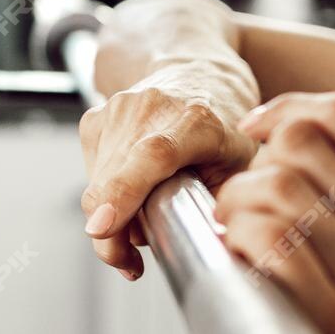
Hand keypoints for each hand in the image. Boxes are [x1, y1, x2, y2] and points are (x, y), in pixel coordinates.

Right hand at [79, 82, 258, 280]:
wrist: (197, 68)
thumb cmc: (225, 120)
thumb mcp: (242, 162)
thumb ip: (221, 201)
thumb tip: (198, 246)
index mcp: (196, 121)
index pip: (152, 158)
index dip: (124, 194)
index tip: (103, 228)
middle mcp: (151, 110)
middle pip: (113, 184)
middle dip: (113, 237)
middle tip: (130, 265)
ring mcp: (118, 110)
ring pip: (97, 186)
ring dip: (112, 218)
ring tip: (141, 223)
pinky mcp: (95, 118)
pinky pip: (93, 174)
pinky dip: (108, 195)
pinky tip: (133, 191)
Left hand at [213, 86, 334, 333]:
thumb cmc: (319, 270)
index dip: (284, 110)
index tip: (257, 132)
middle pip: (301, 144)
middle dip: (255, 161)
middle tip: (244, 194)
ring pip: (279, 187)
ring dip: (236, 199)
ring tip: (235, 221)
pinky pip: (269, 238)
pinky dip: (236, 234)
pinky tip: (236, 246)